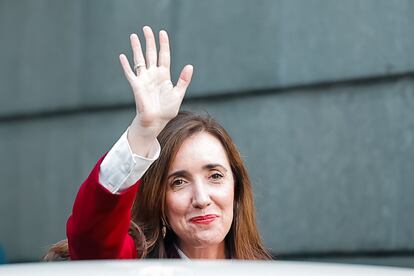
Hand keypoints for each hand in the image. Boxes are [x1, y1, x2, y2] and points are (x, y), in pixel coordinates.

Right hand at [119, 26, 192, 155]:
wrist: (157, 121)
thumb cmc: (167, 109)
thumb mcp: (179, 93)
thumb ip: (183, 80)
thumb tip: (190, 65)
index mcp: (164, 75)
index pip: (164, 56)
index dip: (163, 44)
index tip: (162, 32)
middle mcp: (153, 74)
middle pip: (151, 54)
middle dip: (149, 41)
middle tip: (147, 28)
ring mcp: (144, 79)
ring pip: (139, 59)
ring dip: (136, 48)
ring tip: (133, 35)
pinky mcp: (136, 86)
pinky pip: (130, 73)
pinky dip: (126, 65)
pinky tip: (122, 56)